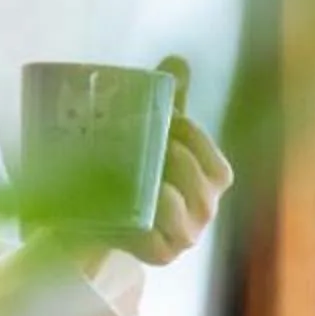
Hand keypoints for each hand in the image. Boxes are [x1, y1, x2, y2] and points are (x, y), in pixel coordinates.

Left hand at [114, 59, 232, 265]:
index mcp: (213, 180)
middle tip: (140, 139)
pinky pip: (156, 240)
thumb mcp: (155, 132)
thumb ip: (170, 100)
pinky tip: (127, 206)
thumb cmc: (138, 169)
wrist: (99, 217)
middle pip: (197, 181)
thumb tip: (176, 60)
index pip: (215, 160)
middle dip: (171, 156)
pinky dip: (142, 223)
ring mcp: (185, 235)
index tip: (166, 118)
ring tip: (131, 169)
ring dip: (157, 186)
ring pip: (178, 207)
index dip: (192, 137)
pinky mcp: (159, 255)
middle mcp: (206, 209)